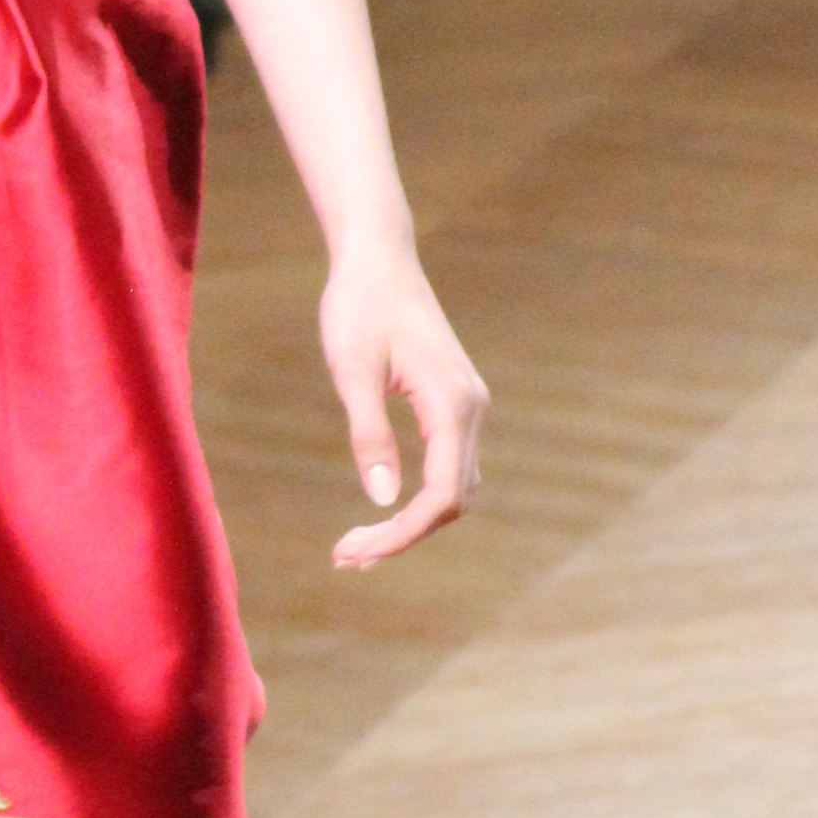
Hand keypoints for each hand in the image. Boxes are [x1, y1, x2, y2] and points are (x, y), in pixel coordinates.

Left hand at [319, 243, 486, 567]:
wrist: (378, 260)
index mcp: (452, 404)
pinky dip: (419, 497)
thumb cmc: (359, 307)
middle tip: (345, 557)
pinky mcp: (454, 402)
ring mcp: (467, 406)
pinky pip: (448, 465)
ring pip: (454, 486)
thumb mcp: (352, 372)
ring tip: (357, 546)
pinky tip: (382, 513)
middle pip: (453, 499)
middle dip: (403, 535)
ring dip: (412, 522)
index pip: (442, 494)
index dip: (404, 533)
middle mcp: (471, 409)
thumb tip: (382, 499)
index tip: (357, 552)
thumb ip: (370, 435)